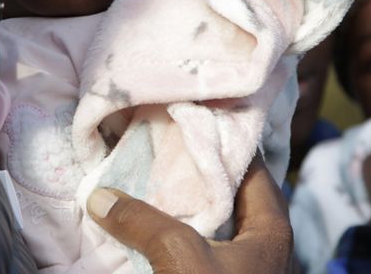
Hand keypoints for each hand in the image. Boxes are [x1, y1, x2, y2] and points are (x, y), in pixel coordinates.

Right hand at [86, 156, 293, 273]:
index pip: (251, 164)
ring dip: (176, 201)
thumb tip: (100, 196)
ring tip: (140, 170)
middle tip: (155, 138)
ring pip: (207, 220)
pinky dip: (169, 231)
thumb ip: (143, 222)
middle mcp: (259, 243)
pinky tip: (140, 220)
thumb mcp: (181, 258)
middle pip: (227, 190)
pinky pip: (192, 246)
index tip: (186, 113)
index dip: (220, 136)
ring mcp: (235, 267)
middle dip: (191, 167)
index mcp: (271, 228)